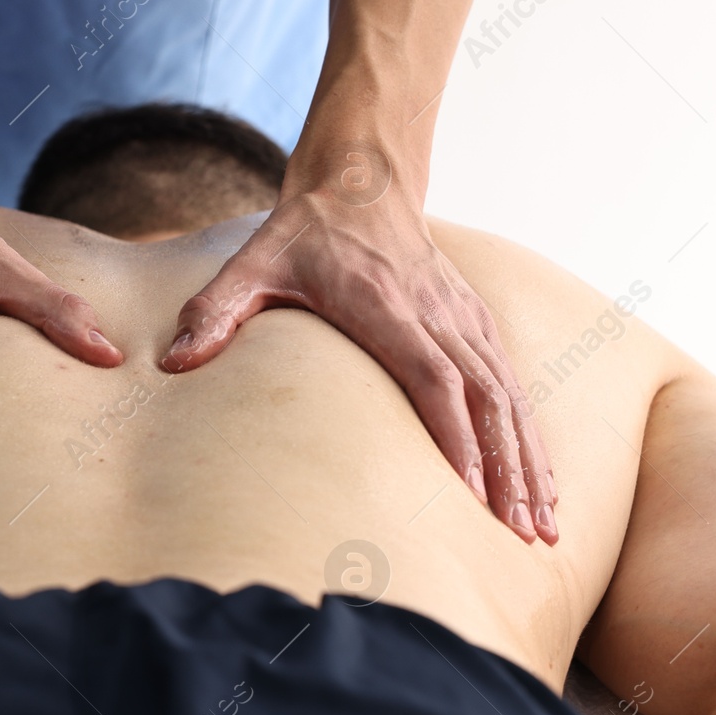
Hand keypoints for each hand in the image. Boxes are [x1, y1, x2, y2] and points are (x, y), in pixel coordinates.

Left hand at [160, 144, 557, 544]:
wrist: (360, 180)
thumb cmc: (302, 234)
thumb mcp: (250, 263)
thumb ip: (213, 312)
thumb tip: (170, 363)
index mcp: (385, 305)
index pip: (432, 372)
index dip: (454, 431)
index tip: (469, 489)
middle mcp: (435, 312)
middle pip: (485, 396)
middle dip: (507, 468)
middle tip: (522, 534)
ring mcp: (461, 317)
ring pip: (508, 395)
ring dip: (529, 461)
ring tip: (545, 526)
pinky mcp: (473, 321)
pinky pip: (512, 384)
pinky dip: (530, 436)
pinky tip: (541, 483)